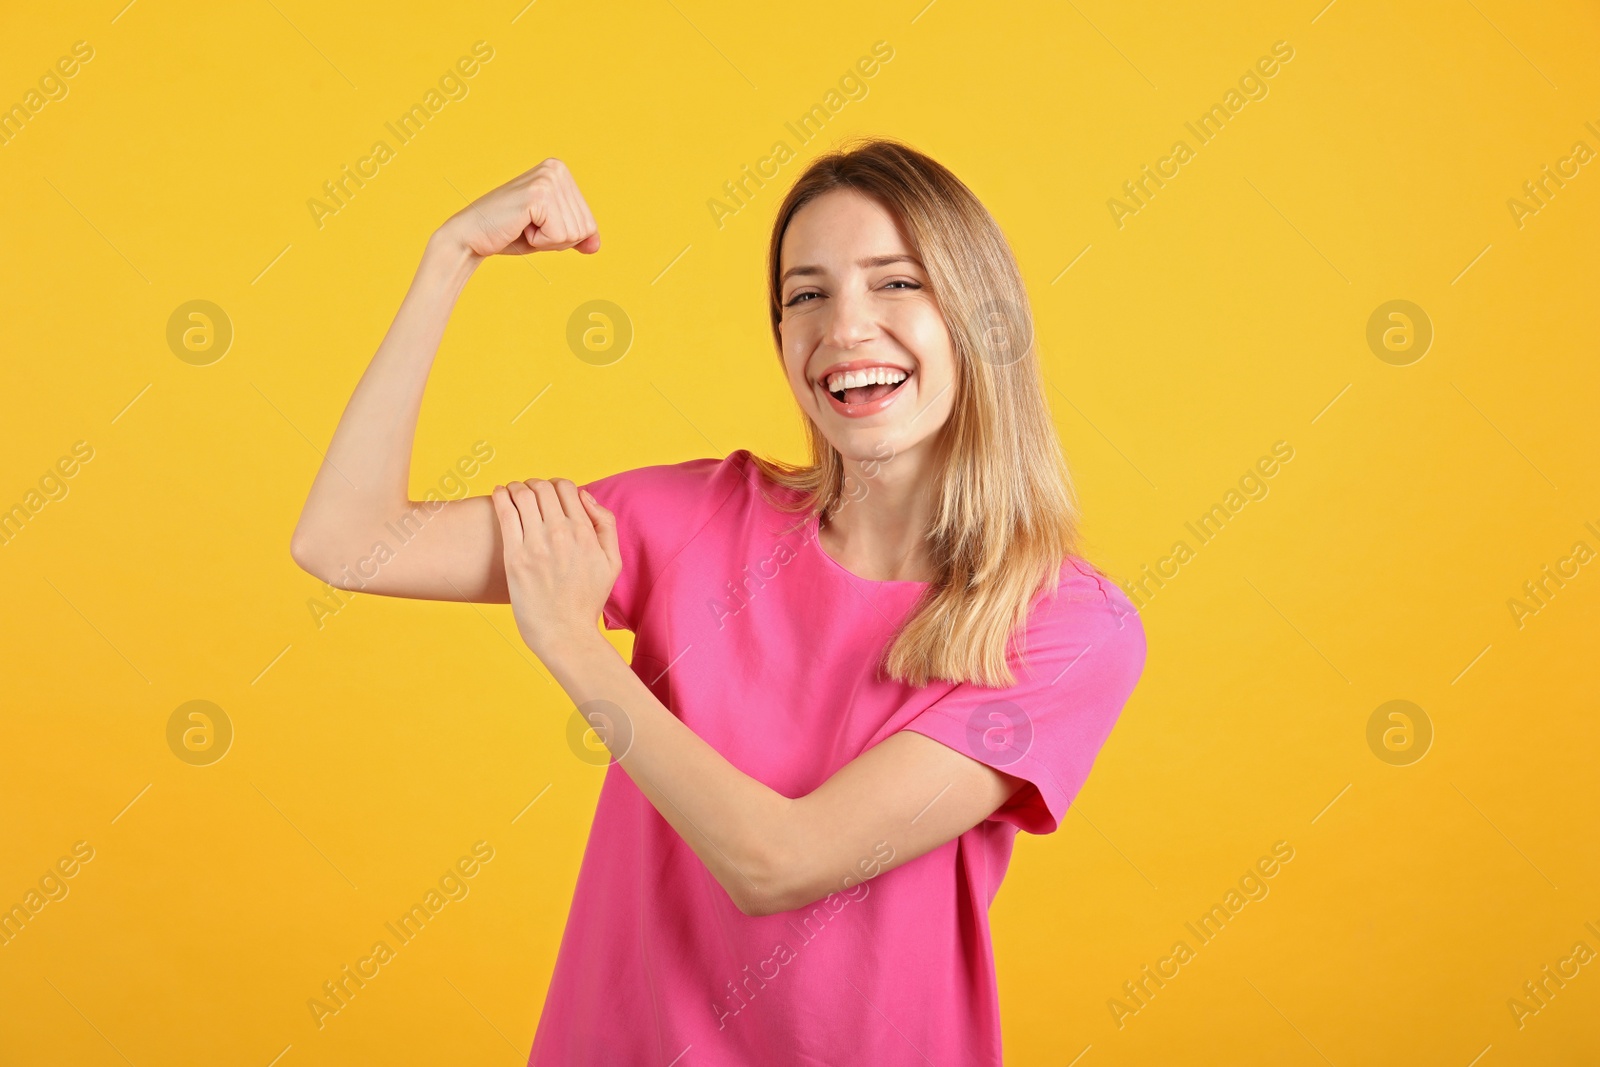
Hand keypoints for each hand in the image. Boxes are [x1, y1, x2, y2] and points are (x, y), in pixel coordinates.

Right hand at [435, 158, 600, 259]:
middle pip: (584, 228)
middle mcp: (557, 169)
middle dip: (557, 239)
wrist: (471, 236)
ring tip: (522, 225)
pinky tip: (520, 226)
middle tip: (527, 227)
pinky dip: (540, 242)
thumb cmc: (509, 234)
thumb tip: (596, 245)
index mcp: (561, 171)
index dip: (563, 236)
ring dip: (548, 240)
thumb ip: (576, 237)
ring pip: (574, 234)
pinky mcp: (539, 195)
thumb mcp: (551, 235)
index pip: (589, 222)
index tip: (535, 224)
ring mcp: (548, 179)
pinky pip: (559, 236)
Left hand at [490, 478, 619, 659]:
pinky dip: (501, 496)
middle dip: (536, 484)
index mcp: (585, 533)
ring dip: (517, 486)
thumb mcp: (612, 562)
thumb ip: (605, 524)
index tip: (550, 493)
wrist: (565, 634)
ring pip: (523, 495)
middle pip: (543, 487)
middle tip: (529, 491)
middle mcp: (561, 534)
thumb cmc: (587, 600)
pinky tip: (499, 492)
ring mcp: (536, 545)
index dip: (557, 484)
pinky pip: (505, 513)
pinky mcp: (514, 557)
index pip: (567, 488)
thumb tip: (585, 496)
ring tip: (513, 491)